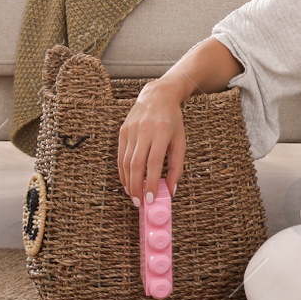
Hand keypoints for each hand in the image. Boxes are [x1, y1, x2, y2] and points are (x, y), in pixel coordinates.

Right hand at [117, 80, 185, 203]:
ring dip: (128, 181)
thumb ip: (177, 166)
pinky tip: (127, 181)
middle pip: (136, 164)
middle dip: (136, 186)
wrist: (158, 96)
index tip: (151, 199)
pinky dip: (122, 171)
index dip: (151, 183)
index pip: (153, 163)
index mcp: (162, 132)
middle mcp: (144, 131)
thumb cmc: (172, 121)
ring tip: (133, 195)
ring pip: (125, 162)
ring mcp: (131, 130)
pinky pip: (120, 155)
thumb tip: (172, 190)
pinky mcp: (122, 131)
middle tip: (139, 202)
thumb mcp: (180, 141)